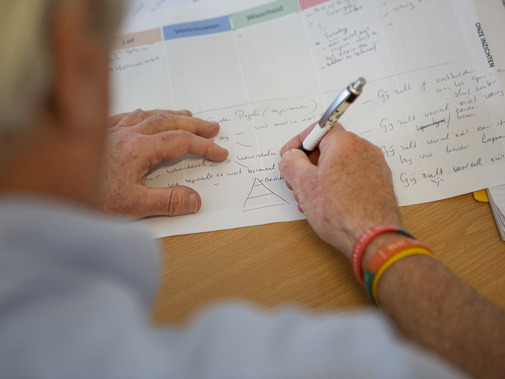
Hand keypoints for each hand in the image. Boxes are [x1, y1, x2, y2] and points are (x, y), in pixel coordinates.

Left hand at [99, 109, 227, 217]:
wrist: (50, 193)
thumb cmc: (88, 199)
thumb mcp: (132, 206)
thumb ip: (168, 202)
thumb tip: (196, 200)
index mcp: (138, 149)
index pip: (181, 142)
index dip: (204, 146)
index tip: (220, 152)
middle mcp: (127, 134)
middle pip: (169, 121)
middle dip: (194, 124)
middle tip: (213, 127)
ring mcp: (112, 131)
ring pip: (149, 115)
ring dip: (173, 115)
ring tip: (188, 115)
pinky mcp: (100, 134)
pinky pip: (127, 115)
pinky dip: (144, 113)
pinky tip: (144, 114)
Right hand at [279, 123, 401, 257]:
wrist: (372, 238)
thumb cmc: (341, 212)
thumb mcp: (303, 185)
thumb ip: (291, 163)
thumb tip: (290, 157)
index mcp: (345, 143)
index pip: (317, 129)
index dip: (298, 142)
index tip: (288, 156)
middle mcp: (364, 149)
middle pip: (329, 147)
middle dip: (308, 164)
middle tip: (296, 182)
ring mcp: (375, 166)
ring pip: (340, 163)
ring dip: (321, 177)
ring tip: (310, 199)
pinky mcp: (380, 183)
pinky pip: (353, 176)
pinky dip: (337, 184)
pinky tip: (328, 204)